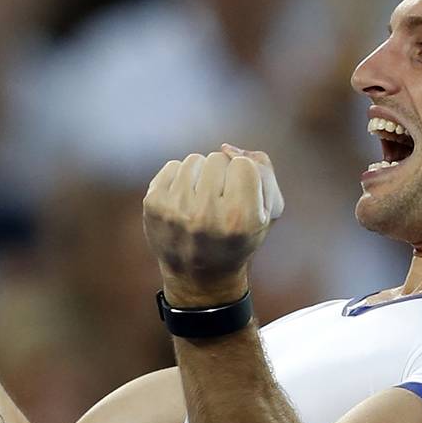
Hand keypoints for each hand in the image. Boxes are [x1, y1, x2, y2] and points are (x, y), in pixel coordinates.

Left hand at [143, 144, 283, 305]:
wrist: (200, 275)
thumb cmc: (239, 238)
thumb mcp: (268, 213)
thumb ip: (263, 171)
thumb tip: (227, 147)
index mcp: (240, 220)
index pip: (245, 165)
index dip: (245, 179)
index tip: (240, 200)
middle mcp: (206, 216)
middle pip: (218, 159)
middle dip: (222, 176)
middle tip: (220, 203)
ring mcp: (175, 210)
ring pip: (195, 159)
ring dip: (201, 176)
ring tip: (201, 202)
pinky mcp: (153, 204)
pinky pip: (173, 166)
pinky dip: (181, 179)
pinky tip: (184, 203)